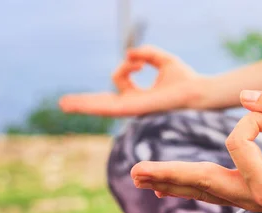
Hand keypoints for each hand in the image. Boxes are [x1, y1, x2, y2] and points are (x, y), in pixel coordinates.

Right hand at [58, 45, 205, 115]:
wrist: (197, 91)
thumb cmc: (186, 79)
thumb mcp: (163, 60)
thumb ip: (146, 54)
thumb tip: (130, 53)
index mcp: (139, 96)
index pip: (119, 82)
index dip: (126, 66)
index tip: (140, 62)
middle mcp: (134, 105)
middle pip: (104, 104)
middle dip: (85, 103)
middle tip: (64, 104)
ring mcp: (134, 109)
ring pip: (102, 107)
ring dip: (83, 105)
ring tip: (64, 105)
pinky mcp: (135, 108)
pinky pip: (110, 107)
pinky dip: (93, 105)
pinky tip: (77, 105)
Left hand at [130, 90, 261, 210]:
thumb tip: (244, 97)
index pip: (239, 145)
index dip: (252, 120)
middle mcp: (254, 199)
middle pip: (203, 183)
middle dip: (169, 174)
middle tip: (135, 172)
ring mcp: (245, 199)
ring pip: (201, 189)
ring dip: (169, 180)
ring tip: (137, 177)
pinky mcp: (242, 193)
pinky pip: (207, 190)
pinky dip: (184, 185)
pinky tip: (161, 189)